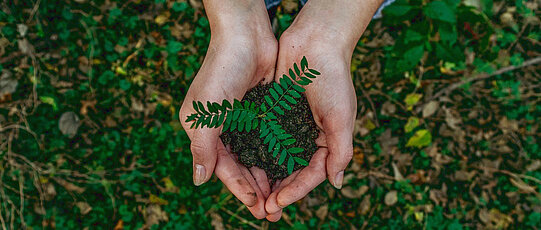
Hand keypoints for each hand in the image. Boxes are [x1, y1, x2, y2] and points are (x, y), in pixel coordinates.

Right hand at [179, 0, 276, 218]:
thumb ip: (202, 148)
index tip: (256, 206)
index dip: (239, 188)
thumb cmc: (221, 72)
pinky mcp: (261, 111)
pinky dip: (277, 156)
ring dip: (268, 177)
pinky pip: (269, 139)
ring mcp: (243, 120)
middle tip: (272, 212)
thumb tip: (199, 181)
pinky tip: (289, 170)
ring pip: (256, 156)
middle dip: (255, 189)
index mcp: (204, 130)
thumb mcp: (206, 113)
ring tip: (282, 197)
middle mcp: (222, 128)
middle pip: (240, 166)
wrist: (246, 36)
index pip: (222, 167)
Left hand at [263, 0, 382, 220]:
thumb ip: (340, 151)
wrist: (315, 42)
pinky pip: (264, 138)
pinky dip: (256, 153)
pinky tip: (243, 165)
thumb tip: (337, 184)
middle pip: (292, 172)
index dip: (296, 191)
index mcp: (327, 141)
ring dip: (265, 177)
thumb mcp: (341, 117)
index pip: (311, 174)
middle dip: (279, 191)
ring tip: (252, 195)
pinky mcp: (274, 113)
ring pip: (276, 159)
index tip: (278, 202)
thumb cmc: (333, 79)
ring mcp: (290, 126)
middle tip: (263, 209)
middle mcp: (308, 137)